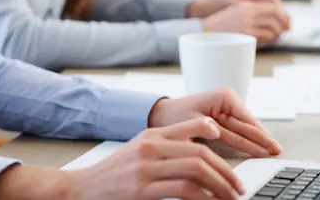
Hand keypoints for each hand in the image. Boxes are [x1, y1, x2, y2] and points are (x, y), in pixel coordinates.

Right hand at [61, 117, 244, 199]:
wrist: (81, 189)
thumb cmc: (112, 175)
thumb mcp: (137, 152)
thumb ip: (163, 148)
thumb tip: (197, 153)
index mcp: (150, 135)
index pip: (191, 127)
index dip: (216, 137)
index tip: (230, 150)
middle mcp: (150, 147)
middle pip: (200, 153)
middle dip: (226, 173)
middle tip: (238, 187)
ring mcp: (145, 168)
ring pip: (196, 171)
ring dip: (220, 187)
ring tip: (230, 198)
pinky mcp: (142, 189)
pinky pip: (184, 191)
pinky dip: (204, 199)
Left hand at [148, 88, 281, 158]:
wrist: (160, 114)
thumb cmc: (173, 116)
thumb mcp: (196, 125)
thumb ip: (218, 132)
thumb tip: (239, 141)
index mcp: (224, 97)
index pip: (247, 122)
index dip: (260, 137)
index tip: (271, 148)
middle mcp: (228, 99)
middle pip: (249, 126)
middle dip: (262, 139)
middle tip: (277, 152)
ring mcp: (227, 107)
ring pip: (246, 129)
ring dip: (257, 140)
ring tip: (272, 151)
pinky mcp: (224, 116)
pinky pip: (239, 130)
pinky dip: (247, 140)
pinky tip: (257, 148)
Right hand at [201, 0, 289, 45]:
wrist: (205, 32)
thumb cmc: (222, 26)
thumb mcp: (236, 13)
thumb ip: (253, 13)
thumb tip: (272, 18)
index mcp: (246, 4)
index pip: (272, 5)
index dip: (283, 14)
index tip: (287, 21)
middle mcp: (247, 11)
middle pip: (275, 14)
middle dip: (284, 24)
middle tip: (285, 31)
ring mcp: (246, 22)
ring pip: (273, 26)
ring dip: (277, 33)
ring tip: (275, 37)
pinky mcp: (245, 33)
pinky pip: (266, 35)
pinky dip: (270, 39)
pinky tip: (268, 41)